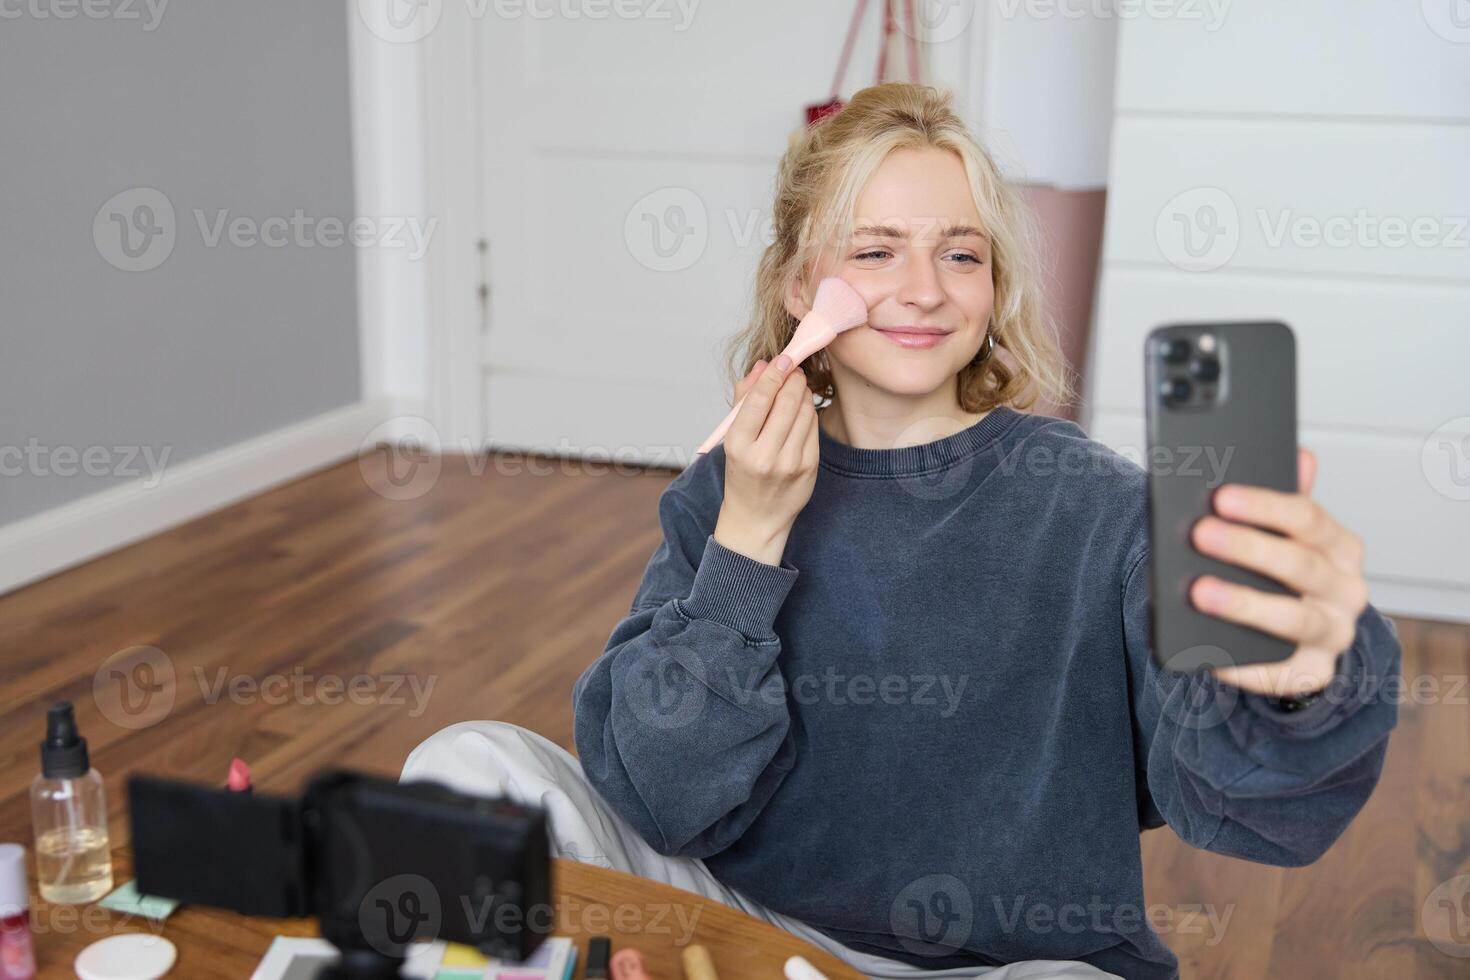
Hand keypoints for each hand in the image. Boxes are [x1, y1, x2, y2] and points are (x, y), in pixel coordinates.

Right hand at [713, 355, 819, 565]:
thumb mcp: (732, 439)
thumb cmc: (742, 473)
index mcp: (738, 446)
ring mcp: (790, 463)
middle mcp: (764, 456)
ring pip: (804, 412)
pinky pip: (813, 427)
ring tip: (797, 387)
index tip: (781, 359)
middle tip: (793, 369)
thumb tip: (760, 366)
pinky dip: (808, 412)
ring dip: (803, 392)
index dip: (773, 375)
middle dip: (793, 378)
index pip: (758, 400)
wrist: (757, 518)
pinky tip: (801, 409)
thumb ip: (743, 400)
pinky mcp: (809, 467)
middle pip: (786, 402)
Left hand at [1188, 447, 1369, 697]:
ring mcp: (1334, 633)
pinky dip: (1244, 665)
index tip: (1221, 497)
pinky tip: (1208, 651)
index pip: (1309, 518)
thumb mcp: (1282, 534)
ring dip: (1245, 604)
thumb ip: (1283, 499)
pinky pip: (1280, 673)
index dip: (1264, 506)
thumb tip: (1300, 456)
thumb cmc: (1281, 573)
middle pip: (1301, 565)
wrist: (1298, 634)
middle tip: (1201, 534)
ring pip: (1296, 618)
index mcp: (1339, 546)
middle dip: (1249, 548)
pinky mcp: (1313, 672)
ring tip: (1198, 591)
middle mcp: (1347, 589)